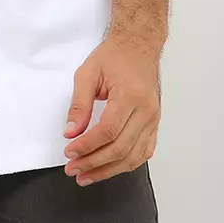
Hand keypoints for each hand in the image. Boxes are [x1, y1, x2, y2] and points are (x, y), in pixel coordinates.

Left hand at [61, 34, 160, 185]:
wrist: (138, 46)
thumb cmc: (114, 56)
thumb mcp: (88, 73)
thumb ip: (79, 104)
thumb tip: (70, 132)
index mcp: (131, 96)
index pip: (108, 131)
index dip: (87, 146)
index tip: (69, 153)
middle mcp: (147, 111)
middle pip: (121, 148)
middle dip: (94, 162)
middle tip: (72, 168)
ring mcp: (154, 119)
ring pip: (133, 156)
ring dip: (108, 170)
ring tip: (86, 175)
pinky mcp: (154, 124)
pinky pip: (143, 152)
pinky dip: (126, 164)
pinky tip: (109, 168)